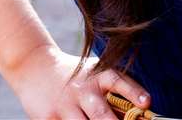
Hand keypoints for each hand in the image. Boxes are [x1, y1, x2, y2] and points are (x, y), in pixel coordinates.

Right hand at [6, 43, 154, 119]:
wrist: (35, 66)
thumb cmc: (76, 75)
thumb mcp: (94, 73)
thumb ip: (113, 92)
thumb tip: (135, 116)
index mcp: (99, 75)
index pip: (119, 82)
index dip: (134, 93)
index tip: (147, 103)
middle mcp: (83, 89)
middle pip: (102, 115)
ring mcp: (65, 105)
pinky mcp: (49, 117)